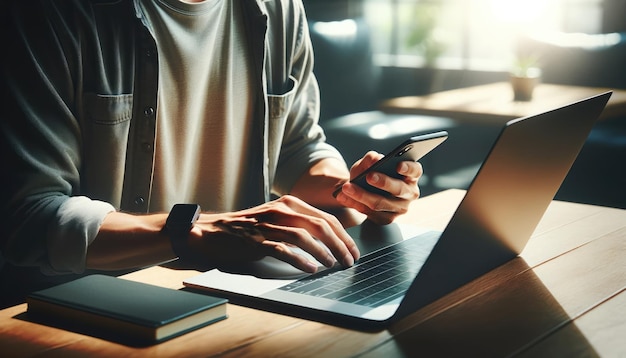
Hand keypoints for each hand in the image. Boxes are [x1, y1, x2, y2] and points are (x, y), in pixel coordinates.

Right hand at [186, 195, 359, 272]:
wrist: (212, 231)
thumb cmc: (247, 228)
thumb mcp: (276, 218)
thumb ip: (299, 224)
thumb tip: (328, 241)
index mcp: (289, 203)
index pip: (326, 217)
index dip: (343, 235)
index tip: (353, 250)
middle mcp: (282, 210)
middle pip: (321, 225)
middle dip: (340, 244)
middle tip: (349, 260)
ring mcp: (269, 225)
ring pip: (305, 236)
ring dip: (323, 252)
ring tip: (333, 264)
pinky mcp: (256, 240)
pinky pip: (284, 249)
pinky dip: (300, 260)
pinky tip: (311, 268)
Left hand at [335, 151, 421, 224]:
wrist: (361, 190)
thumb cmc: (370, 173)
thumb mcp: (368, 164)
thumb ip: (370, 159)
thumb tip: (375, 159)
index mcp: (410, 175)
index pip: (415, 170)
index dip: (408, 168)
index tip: (398, 165)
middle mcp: (409, 192)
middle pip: (399, 189)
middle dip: (384, 182)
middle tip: (368, 176)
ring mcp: (400, 208)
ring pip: (382, 203)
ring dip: (363, 195)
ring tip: (347, 187)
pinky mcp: (387, 219)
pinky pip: (370, 213)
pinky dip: (354, 203)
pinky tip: (343, 197)